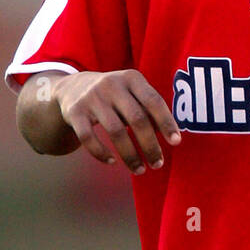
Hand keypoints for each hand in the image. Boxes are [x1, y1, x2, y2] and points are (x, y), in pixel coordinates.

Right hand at [53, 69, 180, 174]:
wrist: (73, 87)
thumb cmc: (115, 96)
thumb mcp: (132, 93)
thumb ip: (149, 110)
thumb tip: (171, 136)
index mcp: (131, 78)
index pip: (153, 101)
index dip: (166, 122)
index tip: (176, 143)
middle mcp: (111, 85)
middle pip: (137, 119)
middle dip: (150, 145)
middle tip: (158, 164)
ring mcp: (92, 98)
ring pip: (115, 131)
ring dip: (130, 155)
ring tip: (139, 170)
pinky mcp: (75, 112)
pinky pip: (89, 138)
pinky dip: (101, 153)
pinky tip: (113, 162)